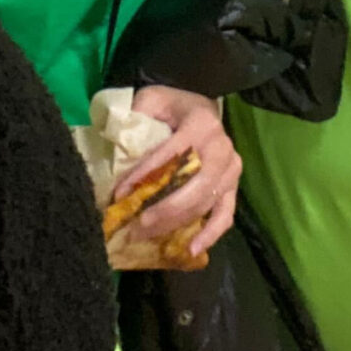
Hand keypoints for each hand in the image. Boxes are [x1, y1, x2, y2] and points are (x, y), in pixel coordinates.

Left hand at [120, 85, 239, 256]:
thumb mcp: (152, 100)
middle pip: (194, 186)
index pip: (171, 155)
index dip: (146, 176)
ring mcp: (231, 169)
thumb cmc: (173, 106)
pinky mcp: (233, 185)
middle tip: (136, 225)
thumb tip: (118, 150)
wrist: (199, 107)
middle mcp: (222, 147)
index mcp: (201, 124)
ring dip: (176, 224)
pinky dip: (210, 234)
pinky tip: (191, 249)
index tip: (121, 194)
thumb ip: (137, 117)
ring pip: (205, 203)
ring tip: (147, 236)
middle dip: (164, 209)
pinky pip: (225, 214)